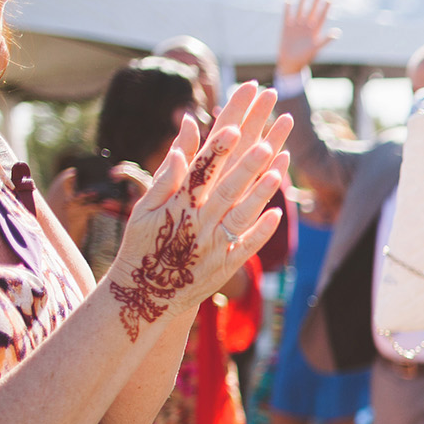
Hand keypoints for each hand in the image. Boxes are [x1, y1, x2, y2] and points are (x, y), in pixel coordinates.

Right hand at [106, 81, 290, 340]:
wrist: (145, 294)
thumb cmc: (144, 244)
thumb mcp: (145, 209)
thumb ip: (166, 175)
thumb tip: (183, 137)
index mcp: (176, 205)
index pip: (200, 172)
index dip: (217, 150)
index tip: (234, 128)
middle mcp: (196, 223)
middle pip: (225, 189)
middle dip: (245, 167)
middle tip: (265, 144)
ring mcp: (212, 245)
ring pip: (239, 216)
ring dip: (258, 195)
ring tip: (277, 174)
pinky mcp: (225, 265)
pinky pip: (246, 247)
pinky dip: (260, 231)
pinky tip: (278, 214)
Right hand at [277, 0, 339, 78]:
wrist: (291, 63)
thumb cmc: (305, 57)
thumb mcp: (316, 48)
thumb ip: (326, 40)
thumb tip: (337, 32)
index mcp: (315, 31)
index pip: (322, 15)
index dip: (326, 7)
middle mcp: (307, 26)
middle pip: (313, 10)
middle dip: (317, 0)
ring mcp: (296, 26)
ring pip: (301, 10)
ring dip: (303, 0)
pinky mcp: (286, 27)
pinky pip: (287, 15)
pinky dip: (288, 7)